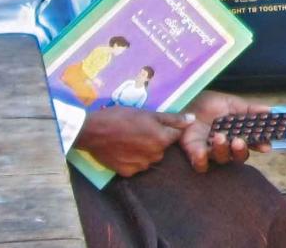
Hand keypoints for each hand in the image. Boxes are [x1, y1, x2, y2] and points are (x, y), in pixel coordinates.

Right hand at [75, 107, 189, 177]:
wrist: (92, 131)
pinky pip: (136, 166)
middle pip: (162, 148)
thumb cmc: (121, 117)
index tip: (155, 125)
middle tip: (140, 131)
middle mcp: (154, 155)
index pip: (175, 136)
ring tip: (130, 139)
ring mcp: (140, 166)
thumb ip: (172, 119)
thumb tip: (192, 120)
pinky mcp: (127, 172)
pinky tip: (123, 150)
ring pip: (150, 158)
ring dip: (145, 151)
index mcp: (162, 139)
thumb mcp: (148, 113)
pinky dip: (132, 159)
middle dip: (156, 140)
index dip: (167, 129)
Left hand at [180, 90, 272, 171]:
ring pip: (222, 159)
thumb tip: (269, 111)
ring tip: (219, 136)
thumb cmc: (209, 104)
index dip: (260, 145)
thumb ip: (249, 109)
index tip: (266, 146)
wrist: (185, 101)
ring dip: (223, 150)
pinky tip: (202, 152)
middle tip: (239, 141)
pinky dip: (202, 161)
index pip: (252, 142)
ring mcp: (211, 150)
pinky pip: (200, 165)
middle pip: (239, 156)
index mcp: (237, 134)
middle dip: (241, 150)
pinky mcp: (194, 153)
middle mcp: (227, 145)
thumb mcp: (231, 103)